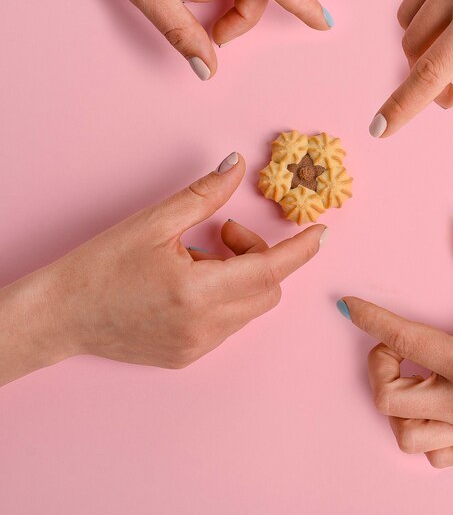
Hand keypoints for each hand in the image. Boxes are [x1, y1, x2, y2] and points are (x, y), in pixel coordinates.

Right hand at [0, 152, 326, 385]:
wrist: (61, 315)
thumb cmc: (101, 267)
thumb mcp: (153, 223)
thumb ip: (204, 195)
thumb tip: (237, 165)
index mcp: (198, 292)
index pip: (271, 270)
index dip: (300, 250)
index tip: (321, 233)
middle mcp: (205, 327)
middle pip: (267, 289)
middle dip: (259, 256)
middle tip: (223, 233)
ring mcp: (198, 347)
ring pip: (249, 307)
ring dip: (240, 276)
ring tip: (199, 258)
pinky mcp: (188, 357)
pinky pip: (229, 323)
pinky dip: (225, 297)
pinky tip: (191, 284)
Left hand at [338, 220, 452, 467]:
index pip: (401, 337)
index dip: (368, 316)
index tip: (350, 305)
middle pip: (388, 397)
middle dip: (378, 366)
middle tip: (396, 347)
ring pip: (405, 434)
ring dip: (396, 405)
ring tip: (413, 379)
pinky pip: (434, 455)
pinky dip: (423, 433)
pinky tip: (434, 407)